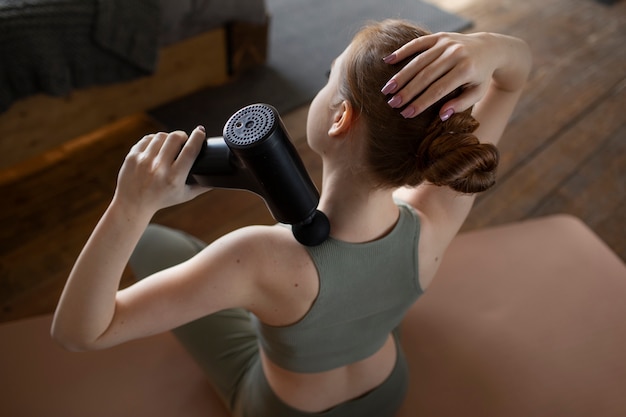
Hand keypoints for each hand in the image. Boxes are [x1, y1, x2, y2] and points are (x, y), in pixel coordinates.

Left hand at [114, 126, 208, 213]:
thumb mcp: (185, 196)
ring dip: (168, 137)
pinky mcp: (133, 157)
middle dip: (182, 135)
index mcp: (174, 178)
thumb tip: (219, 178)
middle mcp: (159, 169)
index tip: (201, 131)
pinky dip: (155, 140)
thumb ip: (202, 186)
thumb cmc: (162, 200)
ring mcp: (144, 161)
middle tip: (184, 139)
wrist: (133, 205)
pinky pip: (147, 139)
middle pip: (175, 138)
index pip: (190, 150)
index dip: (197, 137)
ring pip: (161, 136)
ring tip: (170, 143)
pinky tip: (157, 145)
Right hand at [381, 32, 500, 118]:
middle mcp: (455, 54)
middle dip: (407, 91)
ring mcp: (446, 43)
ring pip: (419, 61)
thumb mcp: (477, 93)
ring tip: (387, 90)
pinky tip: (387, 61)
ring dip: (401, 75)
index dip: (421, 103)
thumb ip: (460, 104)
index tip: (406, 114)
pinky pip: (418, 43)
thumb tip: (442, 116)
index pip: (438, 90)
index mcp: (466, 69)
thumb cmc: (481, 76)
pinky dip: (402, 51)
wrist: (489, 48)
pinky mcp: (439, 37)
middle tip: (392, 104)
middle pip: (426, 76)